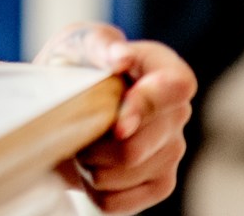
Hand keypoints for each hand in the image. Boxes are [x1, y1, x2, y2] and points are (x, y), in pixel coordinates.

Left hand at [36, 23, 196, 212]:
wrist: (66, 101)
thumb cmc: (76, 65)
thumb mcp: (79, 42)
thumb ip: (100, 44)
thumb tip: (120, 56)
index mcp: (165, 70)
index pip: (176, 87)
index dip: (145, 106)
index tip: (115, 123)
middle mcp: (177, 113)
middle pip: (138, 143)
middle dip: (96, 140)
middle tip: (76, 127)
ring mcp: (172, 152)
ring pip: (126, 171)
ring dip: (91, 162)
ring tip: (82, 143)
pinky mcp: (158, 184)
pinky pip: (118, 201)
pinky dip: (93, 188)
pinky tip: (90, 167)